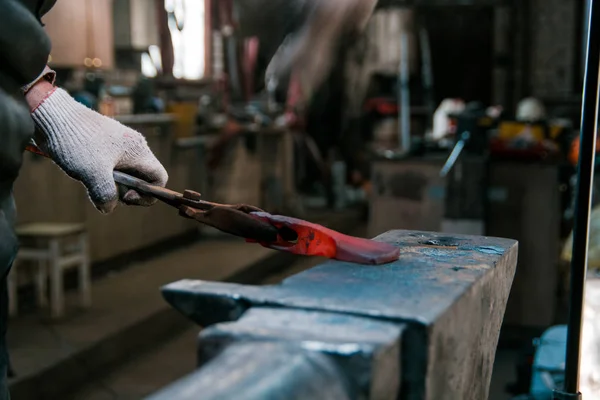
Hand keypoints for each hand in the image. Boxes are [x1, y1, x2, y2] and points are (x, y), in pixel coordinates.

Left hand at [27, 83, 167, 213]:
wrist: (51, 115)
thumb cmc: (77, 141)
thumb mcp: (93, 174)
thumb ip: (106, 194)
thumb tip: (108, 207)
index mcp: (138, 150)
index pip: (159, 178)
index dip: (148, 194)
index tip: (126, 196)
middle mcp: (133, 147)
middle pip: (142, 178)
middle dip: (127, 191)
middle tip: (106, 191)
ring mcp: (118, 145)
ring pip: (125, 174)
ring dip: (112, 184)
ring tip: (92, 181)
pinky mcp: (103, 145)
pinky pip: (111, 167)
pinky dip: (102, 176)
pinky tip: (84, 173)